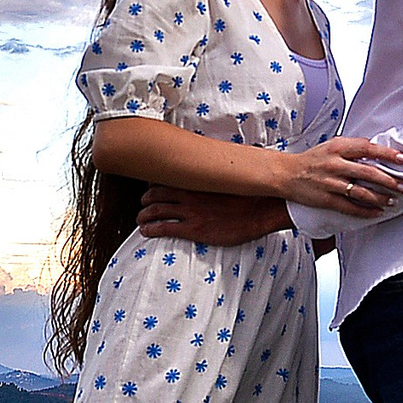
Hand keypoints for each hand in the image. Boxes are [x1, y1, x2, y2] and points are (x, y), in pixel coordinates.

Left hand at [136, 186, 293, 244]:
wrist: (261, 209)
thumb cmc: (249, 194)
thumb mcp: (228, 178)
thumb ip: (213, 176)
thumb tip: (212, 171)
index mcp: (197, 179)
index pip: (166, 177)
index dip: (155, 182)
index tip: (152, 186)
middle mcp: (189, 193)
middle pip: (156, 193)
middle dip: (146, 199)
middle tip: (143, 204)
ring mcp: (190, 211)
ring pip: (156, 210)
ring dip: (144, 215)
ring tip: (140, 219)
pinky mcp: (193, 229)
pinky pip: (164, 228)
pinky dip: (151, 229)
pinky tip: (146, 231)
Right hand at [269, 136, 402, 217]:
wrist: (286, 174)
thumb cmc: (312, 159)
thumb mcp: (331, 146)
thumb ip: (352, 147)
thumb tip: (376, 147)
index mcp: (337, 147)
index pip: (367, 148)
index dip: (387, 153)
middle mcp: (335, 164)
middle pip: (368, 172)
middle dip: (389, 181)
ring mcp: (330, 182)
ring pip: (361, 192)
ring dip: (380, 198)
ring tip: (393, 201)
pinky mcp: (326, 199)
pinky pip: (350, 207)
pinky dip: (366, 211)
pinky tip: (377, 212)